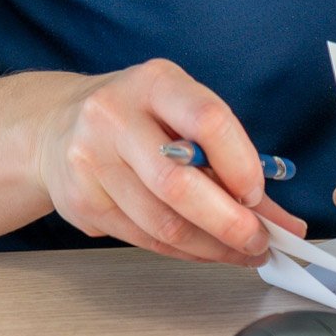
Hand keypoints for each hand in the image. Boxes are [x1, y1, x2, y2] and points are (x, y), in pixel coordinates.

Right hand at [36, 59, 306, 265]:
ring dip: (211, 246)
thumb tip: (279, 215)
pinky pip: (143, 238)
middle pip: (178, 182)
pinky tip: (207, 251)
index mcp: (154, 83)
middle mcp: (116, 117)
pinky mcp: (82, 202)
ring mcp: (92, 161)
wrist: (56, 126)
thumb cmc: (136, 117)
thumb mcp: (180, 110)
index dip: (240, 163)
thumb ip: (228, 154)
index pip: (206, 119)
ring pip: (161, 222)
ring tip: (242, 252)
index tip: (260, 194)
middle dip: (228, 222)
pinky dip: (184, 251)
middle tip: (261, 241)